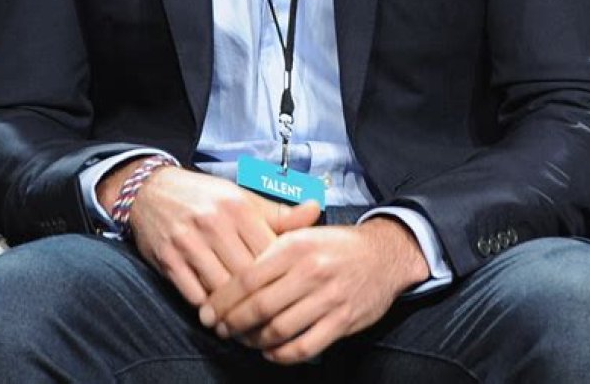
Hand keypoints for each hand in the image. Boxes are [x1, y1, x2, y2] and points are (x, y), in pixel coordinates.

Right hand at [129, 166, 320, 308]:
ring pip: (221, 289)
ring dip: (234, 311)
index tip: (288, 294)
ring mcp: (189, 241)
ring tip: (246, 324)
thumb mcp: (242, 198)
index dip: (281, 277)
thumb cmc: (206, 198)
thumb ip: (278, 213)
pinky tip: (218, 315)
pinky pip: (194, 295)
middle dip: (259, 299)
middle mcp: (214, 222)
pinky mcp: (168, 259)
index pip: (269, 252)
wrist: (153, 190)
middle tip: (269, 318)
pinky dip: (208, 309)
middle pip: (247, 275)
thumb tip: (316, 210)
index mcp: (238, 206)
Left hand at [200, 214, 429, 364]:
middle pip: (258, 306)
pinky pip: (303, 346)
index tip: (207, 311)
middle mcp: (310, 270)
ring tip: (244, 340)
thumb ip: (269, 252)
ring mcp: (327, 298)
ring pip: (278, 329)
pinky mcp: (342, 321)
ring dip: (254, 341)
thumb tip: (230, 275)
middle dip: (232, 323)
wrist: (383, 254)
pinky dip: (282, 355)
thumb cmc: (334, 245)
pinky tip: (271, 352)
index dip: (222, 299)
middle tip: (220, 330)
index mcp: (294, 245)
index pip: (247, 277)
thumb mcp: (301, 235)